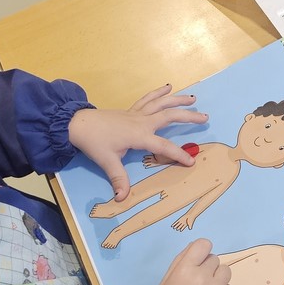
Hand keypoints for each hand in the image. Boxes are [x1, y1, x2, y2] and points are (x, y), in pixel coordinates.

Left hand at [69, 85, 206, 201]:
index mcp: (139, 135)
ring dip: (178, 100)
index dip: (178, 154)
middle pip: (170, 116)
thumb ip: (119, 179)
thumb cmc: (94, 142)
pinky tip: (168, 86)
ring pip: (162, 104)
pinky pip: (148, 99)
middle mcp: (142, 122)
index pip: (164, 146)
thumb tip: (122, 198)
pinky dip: (158, 92)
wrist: (78, 124)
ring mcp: (137, 114)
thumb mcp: (107, 162)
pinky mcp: (131, 110)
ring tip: (194, 98)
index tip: (191, 161)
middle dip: (188, 117)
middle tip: (205, 118)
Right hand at [142, 239, 232, 284]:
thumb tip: (196, 245)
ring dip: (218, 278)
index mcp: (185, 269)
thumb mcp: (167, 279)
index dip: (202, 251)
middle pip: (215, 259)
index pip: (204, 244)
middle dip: (207, 268)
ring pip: (226, 271)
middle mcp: (202, 277)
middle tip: (198, 282)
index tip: (198, 261)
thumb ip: (182, 259)